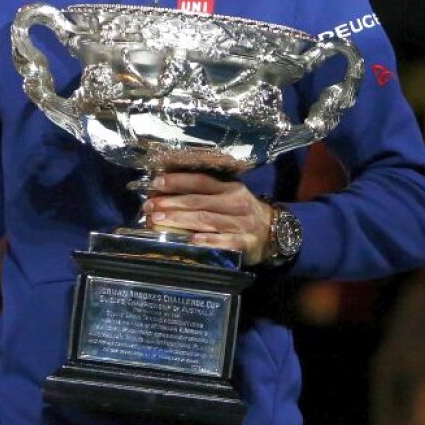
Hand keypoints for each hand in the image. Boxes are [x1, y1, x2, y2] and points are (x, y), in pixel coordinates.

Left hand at [141, 173, 273, 265]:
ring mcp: (241, 224)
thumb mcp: (228, 197)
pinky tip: (190, 239)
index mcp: (230, 188)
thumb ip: (204, 195)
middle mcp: (236, 204)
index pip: (201, 182)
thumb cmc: (242, 213)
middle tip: (150, 206)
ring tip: (158, 220)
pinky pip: (223, 241)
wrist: (275, 233)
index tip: (156, 183)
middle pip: (199, 201)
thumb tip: (165, 193)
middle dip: (171, 203)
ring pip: (207, 220)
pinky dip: (206, 239)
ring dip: (180, 220)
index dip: (178, 181)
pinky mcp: (244, 243)